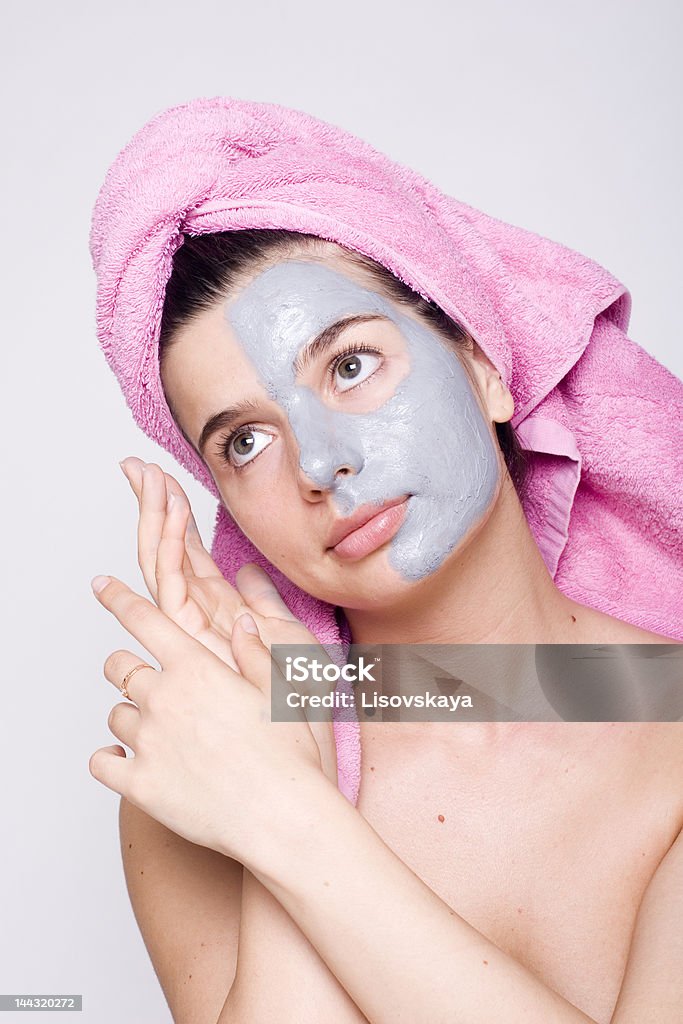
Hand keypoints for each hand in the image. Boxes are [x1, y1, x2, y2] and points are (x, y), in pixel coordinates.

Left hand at [88, 574, 328, 862]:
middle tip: (146, 683)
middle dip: (127, 668)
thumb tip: (242, 621)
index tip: (100, 585)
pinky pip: (102, 762)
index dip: (117, 597)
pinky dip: (109, 758)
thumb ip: (253, 652)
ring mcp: (147, 742)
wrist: (280, 816)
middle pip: (119, 667)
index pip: (143, 619)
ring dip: (129, 716)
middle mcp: (163, 699)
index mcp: (196, 668)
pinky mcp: (139, 784)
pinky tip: (123, 760)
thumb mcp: (279, 690)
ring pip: (114, 714)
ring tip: (158, 733)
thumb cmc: (288, 754)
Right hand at [118, 457, 337, 781]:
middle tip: (139, 466)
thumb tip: (251, 572)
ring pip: (165, 566)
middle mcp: (202, 622)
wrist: (294, 763)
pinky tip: (170, 517)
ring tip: (149, 477)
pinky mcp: (196, 645)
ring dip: (156, 519)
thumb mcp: (290, 644)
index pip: (193, 556)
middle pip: (169, 554)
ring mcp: (195, 634)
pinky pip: (175, 591)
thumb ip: (266, 604)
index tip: (166, 479)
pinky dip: (172, 549)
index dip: (178, 517)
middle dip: (153, 508)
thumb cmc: (294, 716)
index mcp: (222, 616)